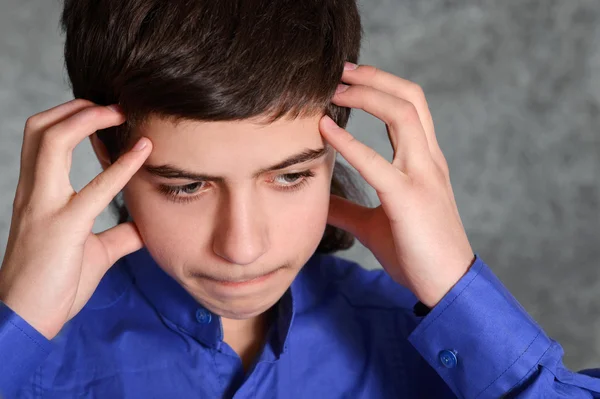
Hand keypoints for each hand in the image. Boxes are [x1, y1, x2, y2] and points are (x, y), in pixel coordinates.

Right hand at [0, 100, 151, 338]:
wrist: (26, 319)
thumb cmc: (55, 285)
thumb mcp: (93, 253)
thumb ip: (118, 235)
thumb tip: (143, 226)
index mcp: (38, 195)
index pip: (43, 141)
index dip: (71, 118)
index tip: (105, 111)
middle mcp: (35, 193)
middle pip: (39, 128)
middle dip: (76, 107)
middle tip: (113, 105)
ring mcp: (45, 207)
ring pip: (50, 141)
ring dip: (87, 118)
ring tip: (120, 113)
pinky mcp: (62, 228)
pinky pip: (92, 188)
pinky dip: (121, 165)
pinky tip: (144, 150)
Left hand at [320, 63, 474, 307]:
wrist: (446, 286)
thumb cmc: (416, 254)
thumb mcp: (374, 224)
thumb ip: (348, 207)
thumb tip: (320, 197)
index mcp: (423, 162)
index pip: (408, 107)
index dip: (379, 86)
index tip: (346, 79)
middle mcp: (427, 160)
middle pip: (409, 97)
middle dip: (373, 77)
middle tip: (338, 71)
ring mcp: (422, 176)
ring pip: (403, 114)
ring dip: (366, 94)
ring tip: (333, 89)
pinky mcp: (409, 199)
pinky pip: (378, 163)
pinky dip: (350, 142)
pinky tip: (324, 131)